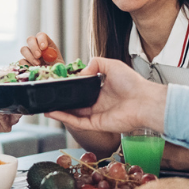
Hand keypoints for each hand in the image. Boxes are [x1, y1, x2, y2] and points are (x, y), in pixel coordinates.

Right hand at [19, 32, 63, 65]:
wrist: (52, 78)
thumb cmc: (56, 69)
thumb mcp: (58, 63)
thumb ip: (54, 58)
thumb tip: (47, 55)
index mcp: (46, 43)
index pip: (41, 36)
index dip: (41, 40)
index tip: (44, 48)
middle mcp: (36, 46)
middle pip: (30, 39)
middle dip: (33, 47)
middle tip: (38, 56)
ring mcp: (29, 54)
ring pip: (23, 49)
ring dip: (30, 57)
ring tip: (38, 64)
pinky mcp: (24, 62)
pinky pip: (21, 61)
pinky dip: (26, 65)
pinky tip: (33, 69)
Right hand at [44, 57, 166, 133]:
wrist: (144, 101)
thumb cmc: (133, 84)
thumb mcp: (112, 65)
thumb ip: (95, 64)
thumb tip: (80, 73)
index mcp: (102, 90)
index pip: (82, 90)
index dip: (70, 87)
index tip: (57, 83)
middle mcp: (98, 103)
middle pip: (75, 103)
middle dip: (61, 101)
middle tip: (48, 96)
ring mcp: (97, 115)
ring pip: (73, 114)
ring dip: (59, 111)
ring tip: (44, 105)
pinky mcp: (96, 125)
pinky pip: (77, 122)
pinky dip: (64, 118)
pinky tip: (53, 112)